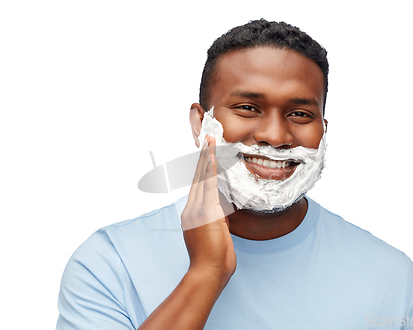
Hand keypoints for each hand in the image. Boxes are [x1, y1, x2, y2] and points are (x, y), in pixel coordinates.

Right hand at [181, 135, 236, 278]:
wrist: (207, 274)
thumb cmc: (213, 260)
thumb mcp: (214, 236)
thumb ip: (216, 220)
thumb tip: (221, 209)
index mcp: (191, 215)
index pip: (197, 187)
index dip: (201, 170)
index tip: (205, 156)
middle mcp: (191, 209)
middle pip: (197, 177)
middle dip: (202, 157)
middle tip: (206, 139)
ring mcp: (197, 210)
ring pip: (201, 178)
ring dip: (206, 157)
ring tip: (209, 141)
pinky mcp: (206, 212)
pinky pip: (209, 186)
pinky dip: (210, 170)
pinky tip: (212, 156)